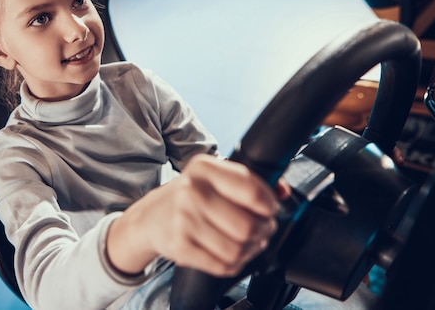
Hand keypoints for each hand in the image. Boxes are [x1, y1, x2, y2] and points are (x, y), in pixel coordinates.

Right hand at [106, 154, 279, 276]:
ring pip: (238, 248)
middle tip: (261, 229)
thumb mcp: (213, 178)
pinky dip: (234, 262)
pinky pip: (223, 264)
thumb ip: (251, 181)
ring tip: (247, 242)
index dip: (269, 205)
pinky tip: (231, 252)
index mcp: (204, 168)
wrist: (150, 217)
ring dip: (250, 249)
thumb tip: (284, 190)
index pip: (251, 190)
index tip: (269, 209)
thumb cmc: (188, 196)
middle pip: (248, 225)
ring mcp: (184, 220)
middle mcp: (192, 191)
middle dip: (263, 231)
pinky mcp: (181, 247)